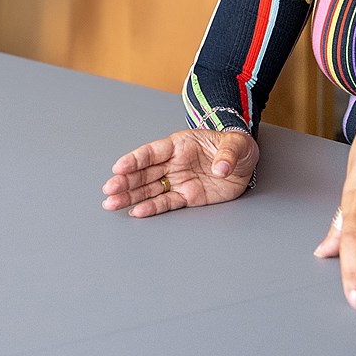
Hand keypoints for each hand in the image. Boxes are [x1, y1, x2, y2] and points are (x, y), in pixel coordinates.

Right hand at [101, 128, 258, 216]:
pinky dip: (151, 208)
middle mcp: (174, 163)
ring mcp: (178, 180)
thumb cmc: (236, 147)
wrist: (245, 162)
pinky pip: (166, 203)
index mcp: (180, 145)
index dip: (135, 160)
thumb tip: (221, 168)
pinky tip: (136, 211)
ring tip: (112, 203)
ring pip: (150, 189)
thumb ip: (228, 153)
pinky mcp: (187, 196)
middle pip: (144, 172)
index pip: (152, 152)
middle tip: (109, 190)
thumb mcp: (238, 144)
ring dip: (131, 196)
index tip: (119, 167)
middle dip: (126, 181)